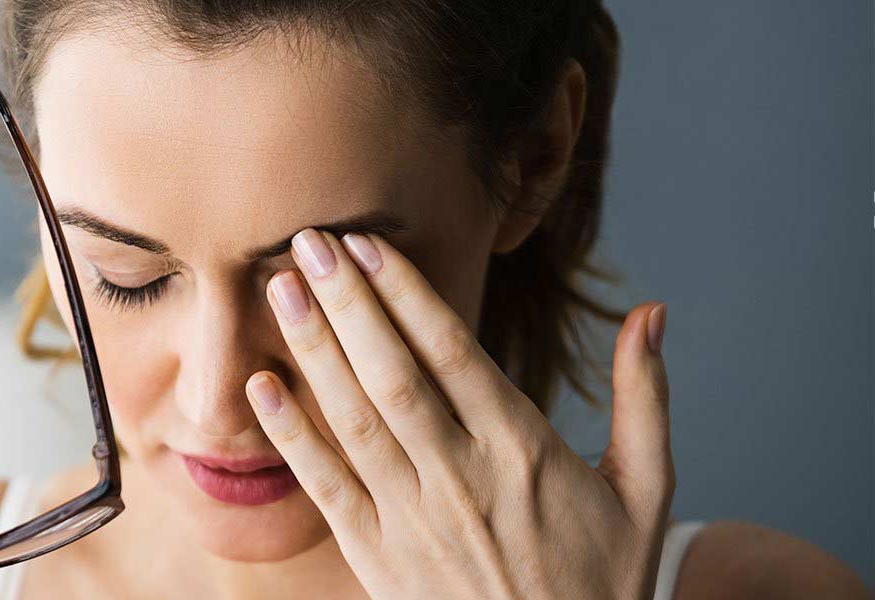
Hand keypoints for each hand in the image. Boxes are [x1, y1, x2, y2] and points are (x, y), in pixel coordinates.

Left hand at [247, 229, 671, 599]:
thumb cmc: (603, 580)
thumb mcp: (646, 490)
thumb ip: (645, 398)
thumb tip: (652, 313)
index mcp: (524, 449)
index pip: (453, 351)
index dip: (404, 292)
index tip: (368, 244)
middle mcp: (463, 476)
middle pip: (393, 373)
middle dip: (347, 302)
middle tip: (307, 241)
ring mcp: (415, 519)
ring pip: (355, 420)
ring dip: (314, 351)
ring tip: (280, 291)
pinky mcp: (378, 557)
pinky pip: (327, 487)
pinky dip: (291, 436)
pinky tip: (262, 387)